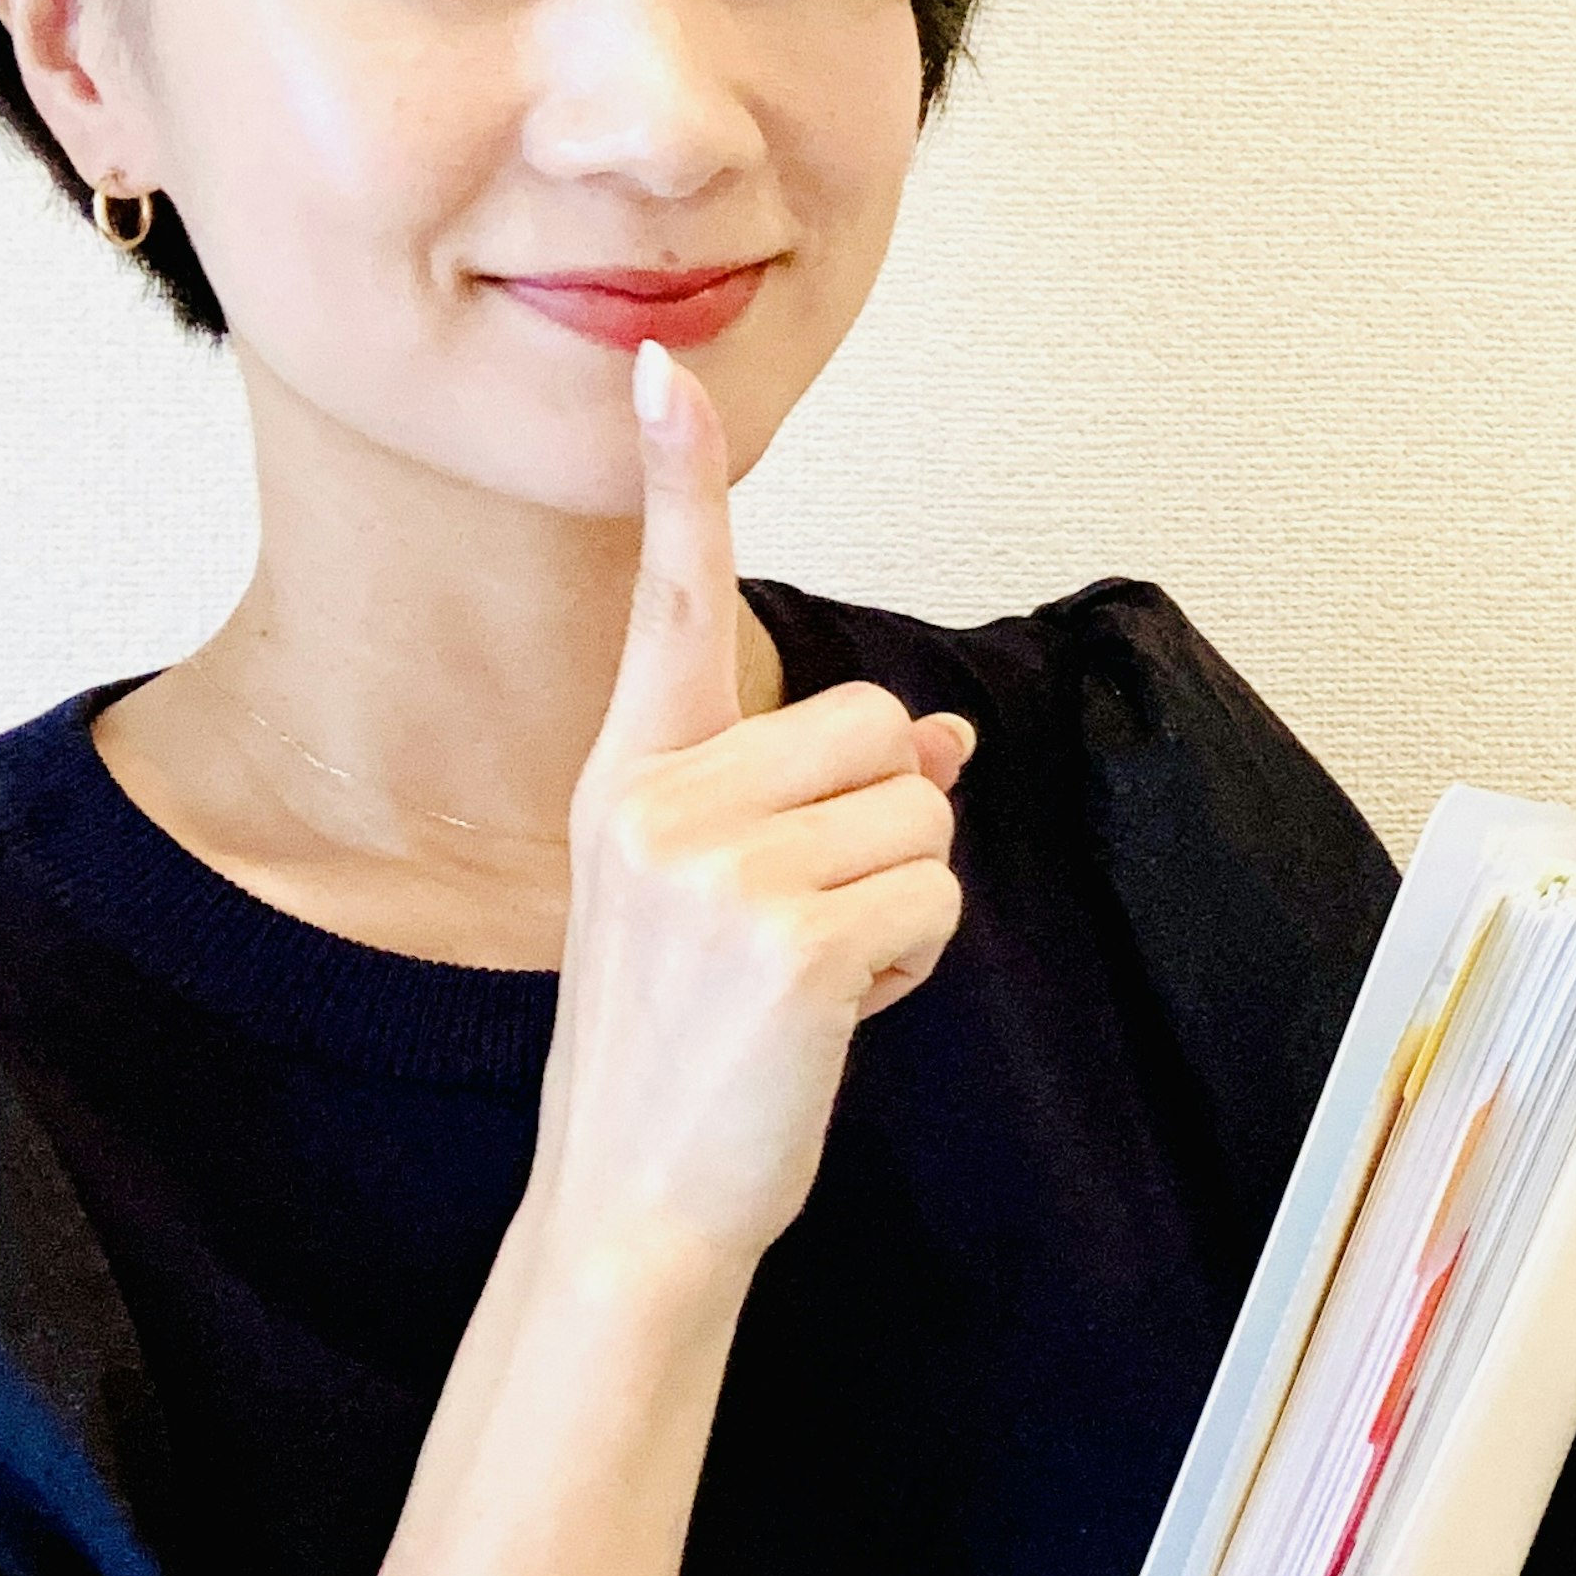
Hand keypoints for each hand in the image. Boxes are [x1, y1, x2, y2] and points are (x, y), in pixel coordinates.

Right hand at [527, 341, 974, 1275]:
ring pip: (922, 809)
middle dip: (881, 824)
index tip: (665, 371)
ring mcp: (719, 873)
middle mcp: (660, 806)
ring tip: (808, 978)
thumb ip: (814, 798)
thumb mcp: (725, 899)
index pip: (670, 604)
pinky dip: (915, 962)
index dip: (681, 484)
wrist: (633, 1203)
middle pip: (876, 726)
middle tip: (799, 929)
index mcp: (630, 779)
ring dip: (902, 899)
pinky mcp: (791, 941)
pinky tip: (831, 1016)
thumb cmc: (686, 1047)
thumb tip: (945, 740)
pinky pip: (938, 896)